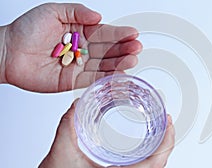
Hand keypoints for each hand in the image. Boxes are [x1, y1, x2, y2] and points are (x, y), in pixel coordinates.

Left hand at [1, 3, 141, 91]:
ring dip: (119, 63)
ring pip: (103, 65)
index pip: (104, 33)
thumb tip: (98, 16)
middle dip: (124, 49)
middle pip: (107, 50)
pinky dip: (106, 77)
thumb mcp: (53, 11)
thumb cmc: (26, 30)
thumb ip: (77, 12)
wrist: (8, 52)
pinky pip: (92, 79)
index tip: (133, 33)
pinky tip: (119, 74)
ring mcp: (79, 66)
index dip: (119, 33)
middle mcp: (82, 49)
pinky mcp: (72, 80)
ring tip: (132, 59)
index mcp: (80, 32)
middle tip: (136, 47)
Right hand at [39, 100, 174, 167]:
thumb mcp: (61, 155)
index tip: (169, 122)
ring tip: (160, 129)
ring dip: (159, 148)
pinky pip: (141, 167)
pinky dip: (148, 155)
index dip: (166, 142)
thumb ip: (68, 128)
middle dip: (166, 141)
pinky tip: (143, 145)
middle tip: (166, 121)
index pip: (155, 163)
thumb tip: (76, 106)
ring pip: (151, 167)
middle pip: (158, 164)